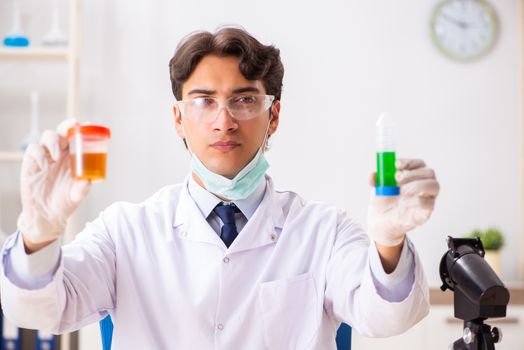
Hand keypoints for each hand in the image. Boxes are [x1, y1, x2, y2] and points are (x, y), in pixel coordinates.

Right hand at [18, 119, 90, 245]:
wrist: (47, 215)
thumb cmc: (65, 202)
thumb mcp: (77, 196)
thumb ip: (83, 188)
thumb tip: (88, 181)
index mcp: (73, 158)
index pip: (77, 138)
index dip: (82, 129)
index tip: (89, 124)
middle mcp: (60, 154)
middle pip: (62, 132)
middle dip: (67, 126)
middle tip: (73, 126)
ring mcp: (45, 157)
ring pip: (47, 136)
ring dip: (54, 141)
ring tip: (57, 156)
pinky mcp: (31, 163)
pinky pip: (34, 150)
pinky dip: (39, 154)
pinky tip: (45, 166)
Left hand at [367, 158, 439, 246]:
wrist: (381, 221)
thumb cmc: (383, 201)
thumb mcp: (377, 188)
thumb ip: (375, 179)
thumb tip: (373, 174)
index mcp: (413, 175)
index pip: (419, 163)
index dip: (409, 162)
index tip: (396, 165)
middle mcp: (423, 185)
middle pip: (429, 172)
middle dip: (413, 173)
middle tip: (397, 179)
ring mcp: (427, 198)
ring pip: (434, 185)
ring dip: (417, 185)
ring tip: (401, 191)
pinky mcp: (426, 212)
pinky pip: (429, 204)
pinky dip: (415, 201)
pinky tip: (403, 203)